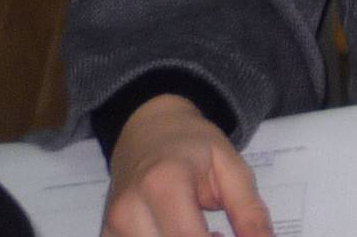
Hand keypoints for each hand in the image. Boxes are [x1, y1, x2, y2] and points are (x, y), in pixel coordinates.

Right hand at [102, 93, 272, 236]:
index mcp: (164, 184)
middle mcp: (130, 209)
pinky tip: (181, 234)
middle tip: (221, 233)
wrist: (148, 130)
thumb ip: (249, 211)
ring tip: (203, 232)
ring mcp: (112, 226)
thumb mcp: (232, 167)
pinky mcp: (107, 236)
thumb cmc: (194, 145)